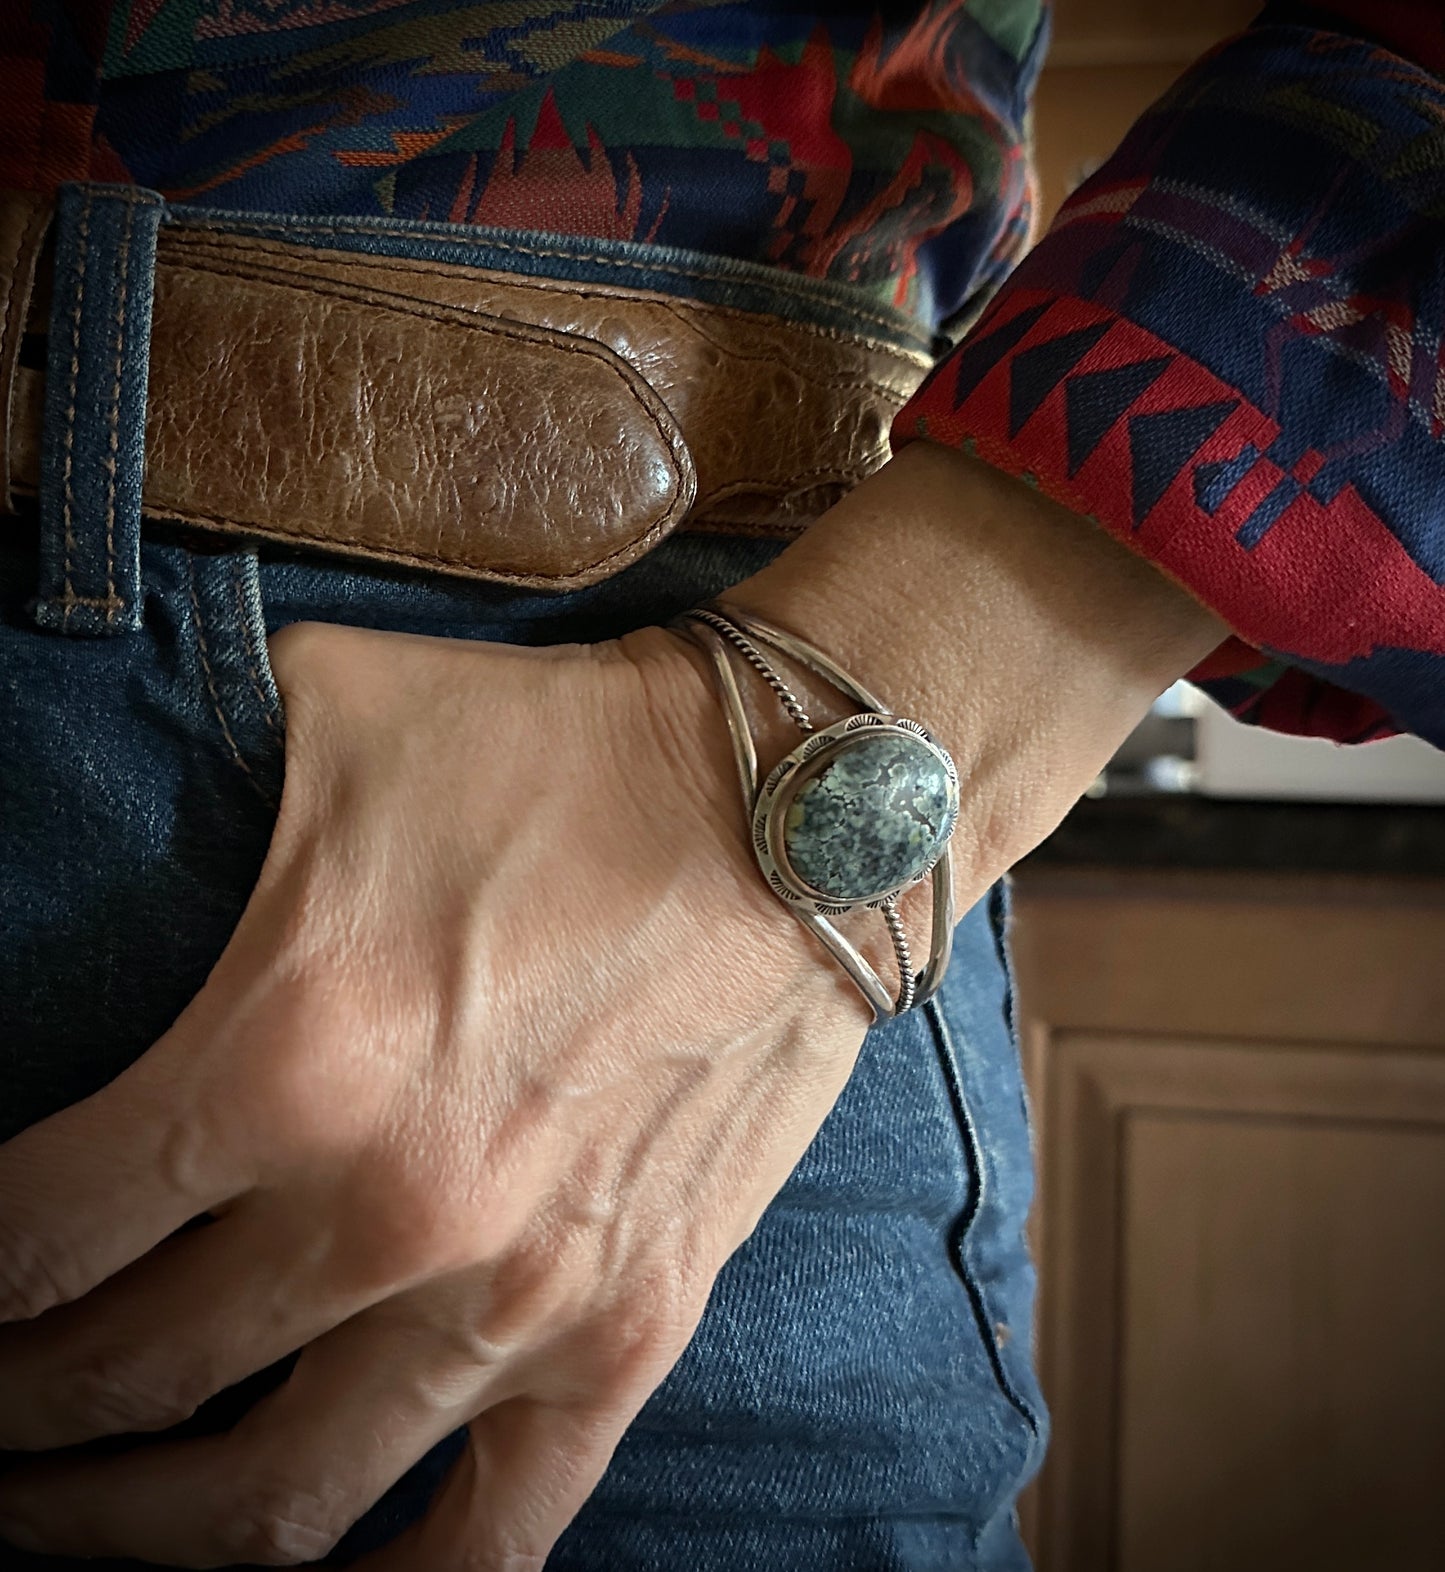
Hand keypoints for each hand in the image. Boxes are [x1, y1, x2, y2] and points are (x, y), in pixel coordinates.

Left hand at [0, 620, 870, 1566]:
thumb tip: (96, 782)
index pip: (34, 1236)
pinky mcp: (627, 1331)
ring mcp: (517, 1297)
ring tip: (73, 1509)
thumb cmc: (565, 749)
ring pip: (269, 1503)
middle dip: (11, 1411)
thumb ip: (188, 768)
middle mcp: (388, 1210)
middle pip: (121, 1380)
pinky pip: (493, 1541)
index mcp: (286, 1058)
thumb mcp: (338, 704)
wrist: (794, 811)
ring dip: (133, 1530)